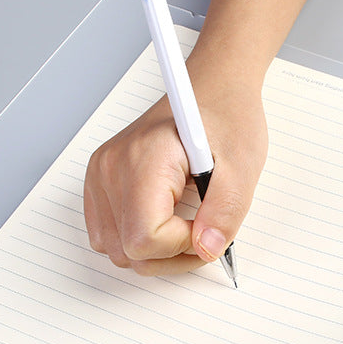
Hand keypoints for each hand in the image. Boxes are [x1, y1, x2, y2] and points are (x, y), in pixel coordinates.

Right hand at [83, 69, 267, 275]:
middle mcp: (111, 168)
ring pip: (117, 250)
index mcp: (144, 159)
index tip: (207, 225)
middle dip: (172, 254)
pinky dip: (139, 239)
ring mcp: (101, 176)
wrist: (213, 88)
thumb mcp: (242, 168)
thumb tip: (207, 250)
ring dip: (156, 252)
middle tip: (203, 229)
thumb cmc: (227, 117)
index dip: (183, 245)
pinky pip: (109, 236)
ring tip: (186, 224)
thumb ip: (225, 214)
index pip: (145, 238)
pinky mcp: (100, 183)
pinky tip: (166, 220)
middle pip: (128, 252)